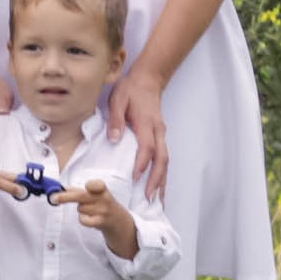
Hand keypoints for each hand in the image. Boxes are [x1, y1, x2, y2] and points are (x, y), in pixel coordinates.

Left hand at [53, 177, 138, 257]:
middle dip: (66, 197)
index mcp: (102, 189)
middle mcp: (104, 198)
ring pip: (80, 209)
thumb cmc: (102, 204)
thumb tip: (60, 189)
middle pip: (81, 196)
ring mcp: (103, 211)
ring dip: (80, 210)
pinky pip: (84, 220)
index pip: (96, 185)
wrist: (119, 221)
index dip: (90, 185)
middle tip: (53, 197)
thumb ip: (78, 190)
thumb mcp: (95, 194)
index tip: (85, 186)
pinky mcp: (101, 222)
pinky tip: (88, 219)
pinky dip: (82, 219)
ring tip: (89, 211)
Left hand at [106, 69, 168, 200]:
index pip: (147, 147)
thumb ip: (116, 119)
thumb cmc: (130, 90)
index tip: (135, 178)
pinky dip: (162, 174)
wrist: (148, 79)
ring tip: (157, 200)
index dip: (142, 163)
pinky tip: (158, 186)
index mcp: (146, 123)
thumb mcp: (118, 99)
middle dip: (157, 180)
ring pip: (166, 161)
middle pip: (162, 159)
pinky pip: (164, 158)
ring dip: (162, 180)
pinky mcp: (161, 136)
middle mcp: (158, 131)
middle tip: (150, 198)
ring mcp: (162, 134)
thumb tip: (114, 139)